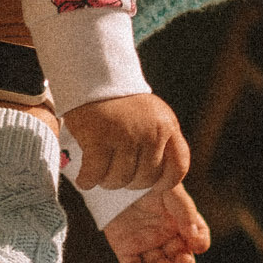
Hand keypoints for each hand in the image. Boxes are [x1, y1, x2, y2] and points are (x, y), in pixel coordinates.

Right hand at [65, 92, 188, 194]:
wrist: (94, 77)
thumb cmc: (120, 104)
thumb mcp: (151, 118)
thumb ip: (159, 142)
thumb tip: (156, 181)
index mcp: (167, 127)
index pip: (178, 167)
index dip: (165, 182)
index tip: (152, 185)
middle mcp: (151, 132)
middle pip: (145, 179)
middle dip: (129, 182)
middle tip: (115, 175)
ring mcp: (125, 135)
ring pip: (119, 179)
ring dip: (106, 181)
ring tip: (99, 174)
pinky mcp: (99, 138)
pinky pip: (95, 174)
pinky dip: (87, 180)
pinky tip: (84, 178)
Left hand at [102, 179, 210, 262]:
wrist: (116, 174)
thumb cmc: (147, 178)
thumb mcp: (170, 188)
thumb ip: (184, 209)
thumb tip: (192, 235)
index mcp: (181, 221)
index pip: (198, 238)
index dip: (200, 243)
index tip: (197, 242)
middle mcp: (167, 235)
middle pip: (181, 258)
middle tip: (183, 262)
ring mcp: (147, 243)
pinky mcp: (126, 249)